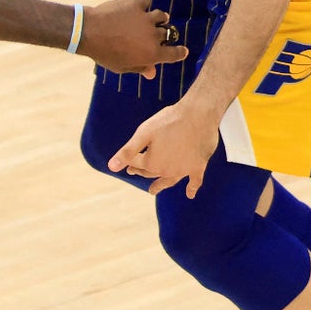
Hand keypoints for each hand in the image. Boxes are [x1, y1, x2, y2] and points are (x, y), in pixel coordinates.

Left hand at [80, 0, 191, 76]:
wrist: (89, 32)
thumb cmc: (104, 54)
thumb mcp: (121, 67)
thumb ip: (139, 68)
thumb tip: (152, 73)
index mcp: (152, 54)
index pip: (174, 54)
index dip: (180, 53)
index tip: (182, 51)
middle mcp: (154, 35)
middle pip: (167, 33)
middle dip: (163, 35)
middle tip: (154, 36)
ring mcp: (147, 18)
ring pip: (161, 16)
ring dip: (159, 19)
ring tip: (152, 20)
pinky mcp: (137, 5)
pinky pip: (146, 2)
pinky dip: (143, 5)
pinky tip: (138, 9)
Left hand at [108, 98, 222, 196]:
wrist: (198, 114)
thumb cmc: (169, 120)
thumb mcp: (143, 133)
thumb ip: (128, 152)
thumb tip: (111, 167)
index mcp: (150, 162)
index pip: (137, 164)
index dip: (131, 163)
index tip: (128, 166)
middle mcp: (166, 170)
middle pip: (151, 172)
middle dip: (143, 172)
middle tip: (137, 172)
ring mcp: (183, 170)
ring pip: (169, 180)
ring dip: (161, 185)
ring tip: (153, 191)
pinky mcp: (198, 166)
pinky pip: (195, 181)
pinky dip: (192, 188)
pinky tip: (190, 195)